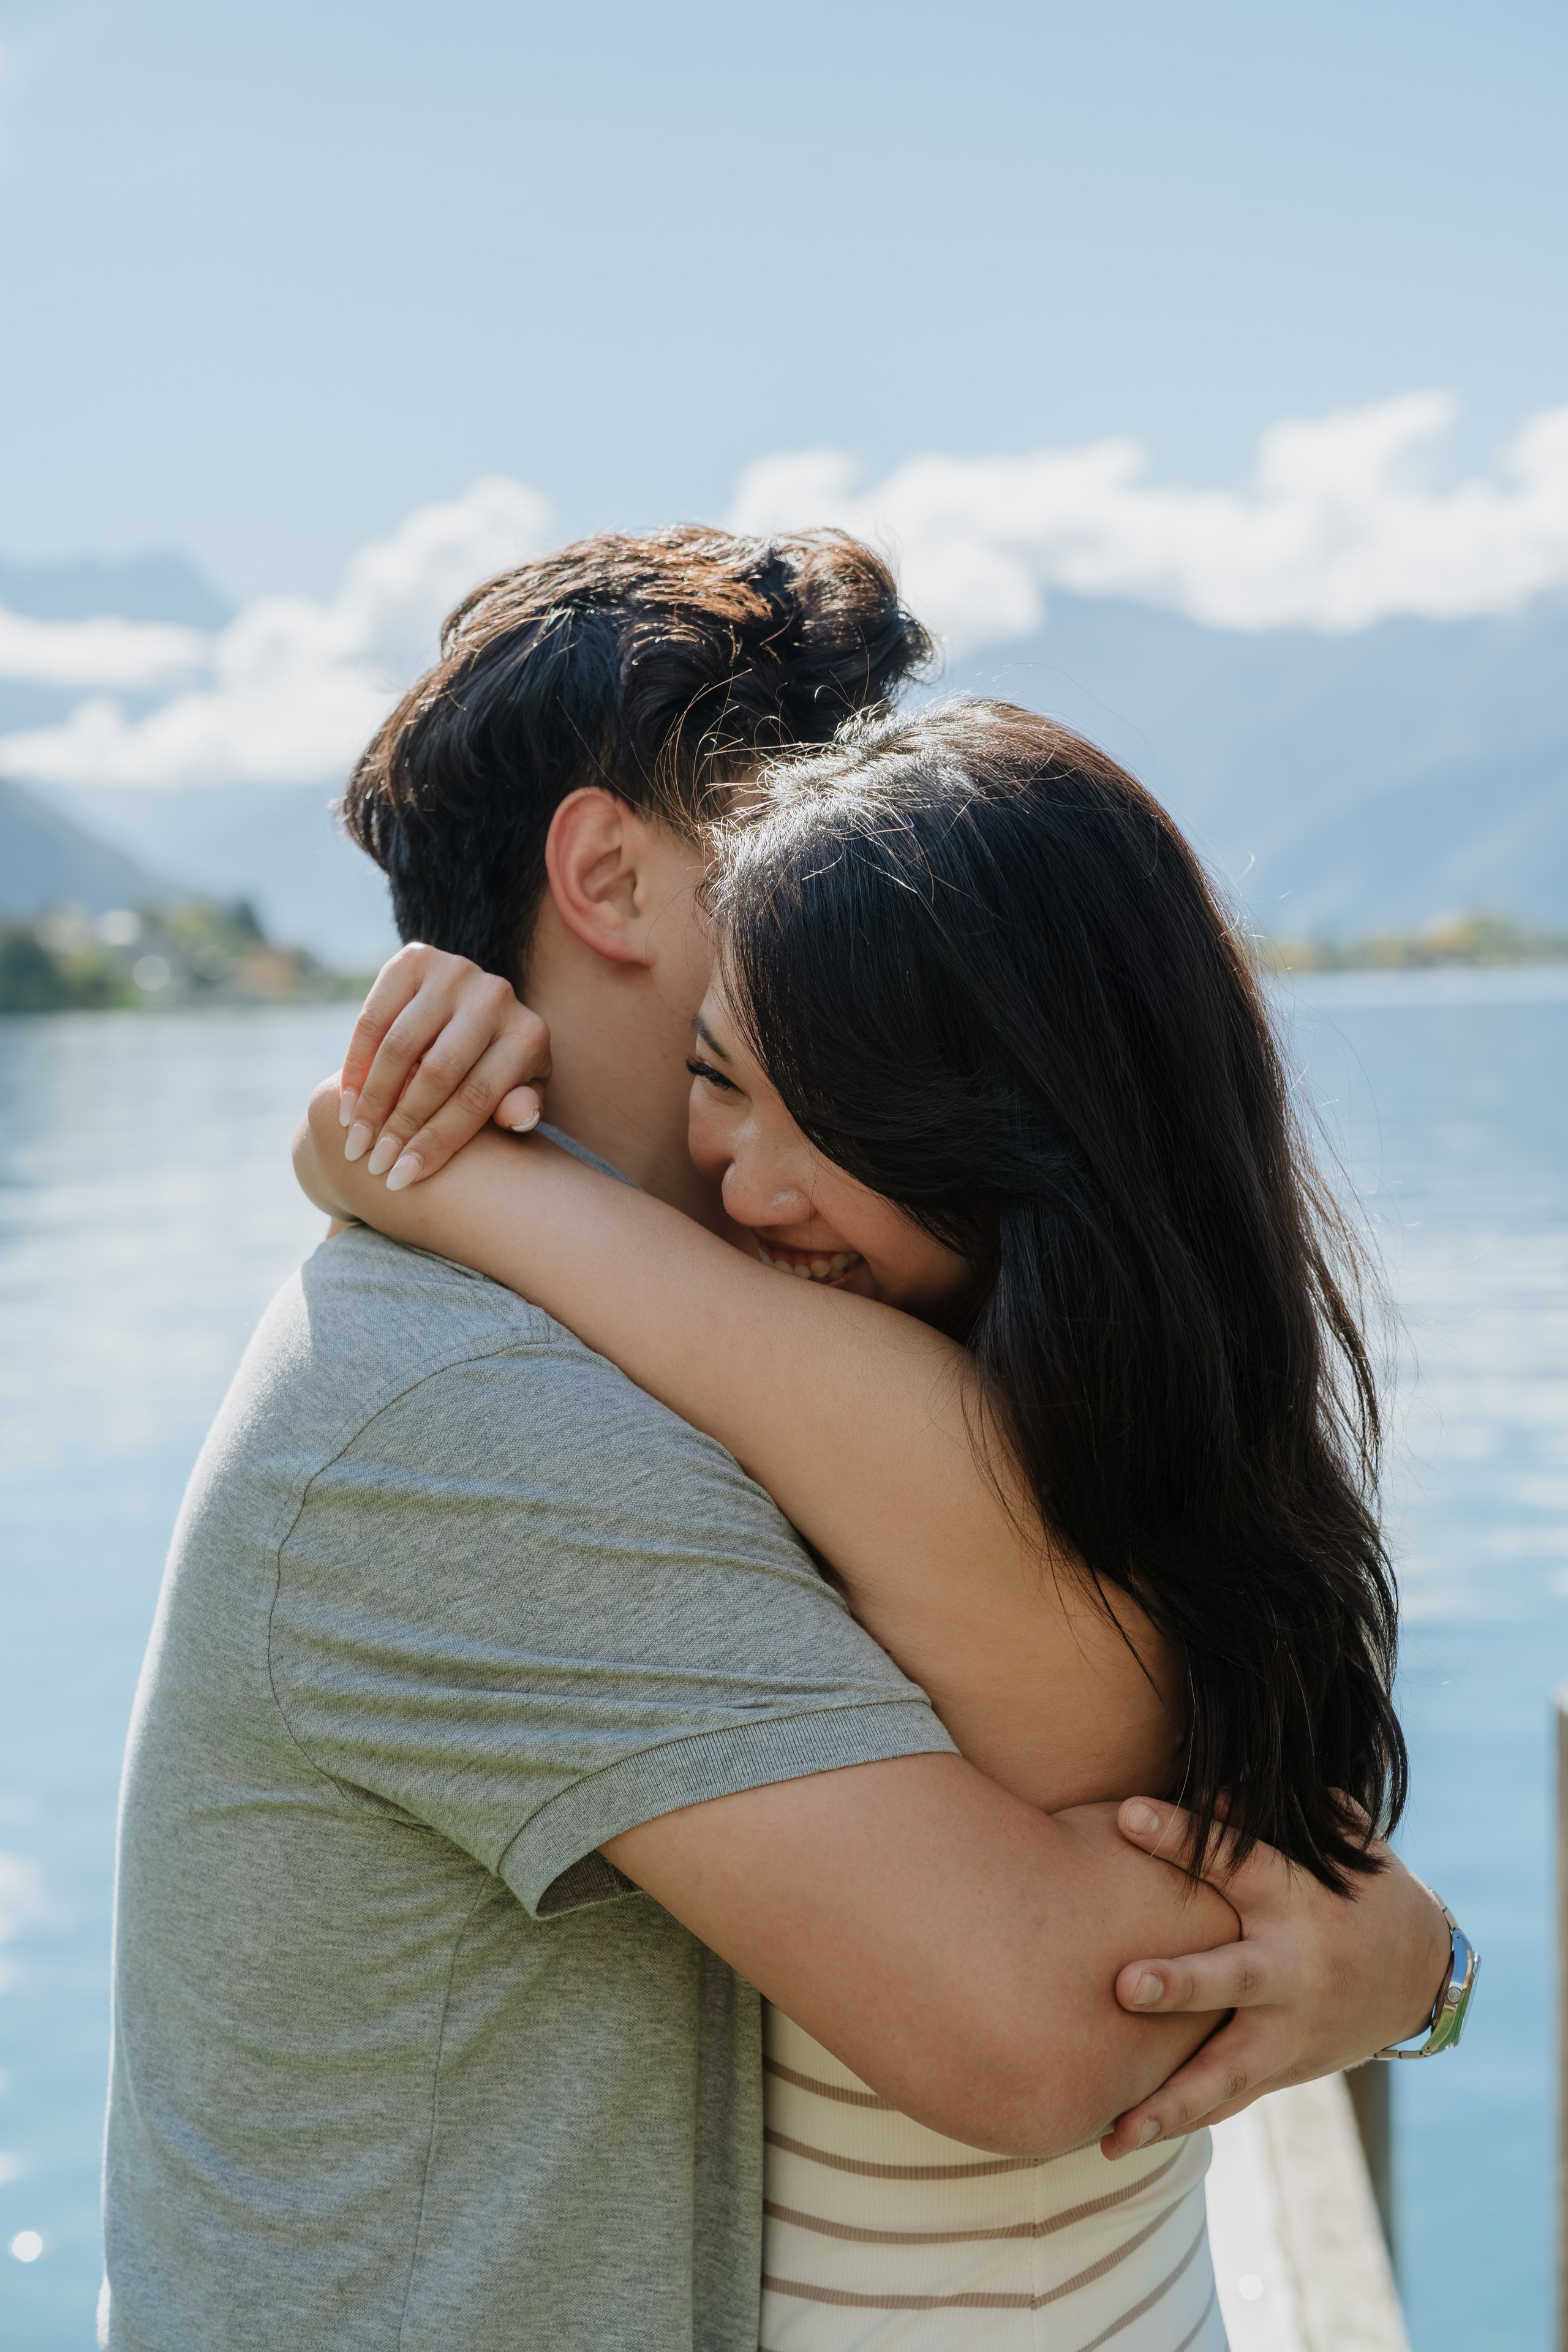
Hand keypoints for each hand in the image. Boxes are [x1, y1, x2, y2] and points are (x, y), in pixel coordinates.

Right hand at [336, 944, 551, 1188]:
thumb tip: (519, 1116)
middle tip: (372, 1163)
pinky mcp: (415, 959)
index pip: (478, 1097)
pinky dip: (356, 1062)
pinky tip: (346, 1102)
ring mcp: (456, 971)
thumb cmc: (497, 1074)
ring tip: (355, 1140)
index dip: (437, 1142)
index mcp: (529, 1035)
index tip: (402, 1178)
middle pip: (438, 1073)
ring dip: (371, 1099)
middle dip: (401, 1125)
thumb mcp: (516, 1096)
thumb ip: (519, 1108)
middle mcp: (497, 995)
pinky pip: (374, 1017)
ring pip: (400, 1046)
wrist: (475, 1015)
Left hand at [1099, 1795, 1451, 2157]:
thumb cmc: (1359, 1887)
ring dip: (1170, 2099)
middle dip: (1179, 1984)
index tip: (1129, 1816)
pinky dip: (1183, 2118)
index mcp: (1300, 1899)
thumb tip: (1210, 1789)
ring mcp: (1292, 2029)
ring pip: (1227, 2070)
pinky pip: (1231, 2099)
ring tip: (1115, 2128)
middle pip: (1232, 1978)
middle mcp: (1295, 1969)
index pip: (1238, 1863)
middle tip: (1123, 1986)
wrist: (1421, 1975)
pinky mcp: (1286, 2068)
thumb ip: (1273, 1814)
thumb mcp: (1334, 1843)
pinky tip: (1120, 2138)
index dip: (1183, 1837)